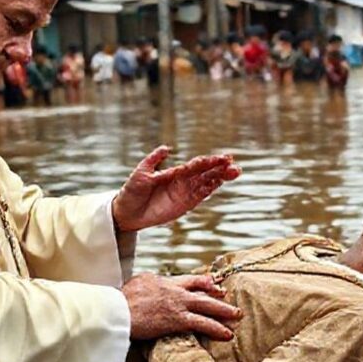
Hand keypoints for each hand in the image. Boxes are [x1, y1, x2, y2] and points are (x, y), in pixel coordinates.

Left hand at [113, 146, 240, 231]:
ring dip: (220, 178)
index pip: (196, 165)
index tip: (224, 158)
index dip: (210, 161)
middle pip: (206, 173)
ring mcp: (185, 193)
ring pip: (207, 184)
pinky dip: (210, 190)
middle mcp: (183, 181)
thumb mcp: (141, 173)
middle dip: (221, 169)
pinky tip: (220, 184)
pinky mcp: (184, 206)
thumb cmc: (132, 191)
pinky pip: (200, 197)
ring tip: (234, 173)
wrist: (127, 212)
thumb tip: (167, 149)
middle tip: (235, 166)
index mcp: (175, 172)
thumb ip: (154, 161)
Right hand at [122, 273, 241, 340]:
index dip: (202, 282)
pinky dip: (217, 328)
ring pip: (207, 305)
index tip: (212, 284)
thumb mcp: (136, 284)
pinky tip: (227, 334)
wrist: (116, 310)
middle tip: (228, 296)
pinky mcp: (178, 319)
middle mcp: (173, 289)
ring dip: (224, 311)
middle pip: (201, 289)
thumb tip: (149, 285)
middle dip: (217, 293)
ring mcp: (178, 303)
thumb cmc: (119, 301)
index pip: (187, 279)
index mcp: (162, 280)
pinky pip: (203, 323)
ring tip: (237, 316)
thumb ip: (148, 284)